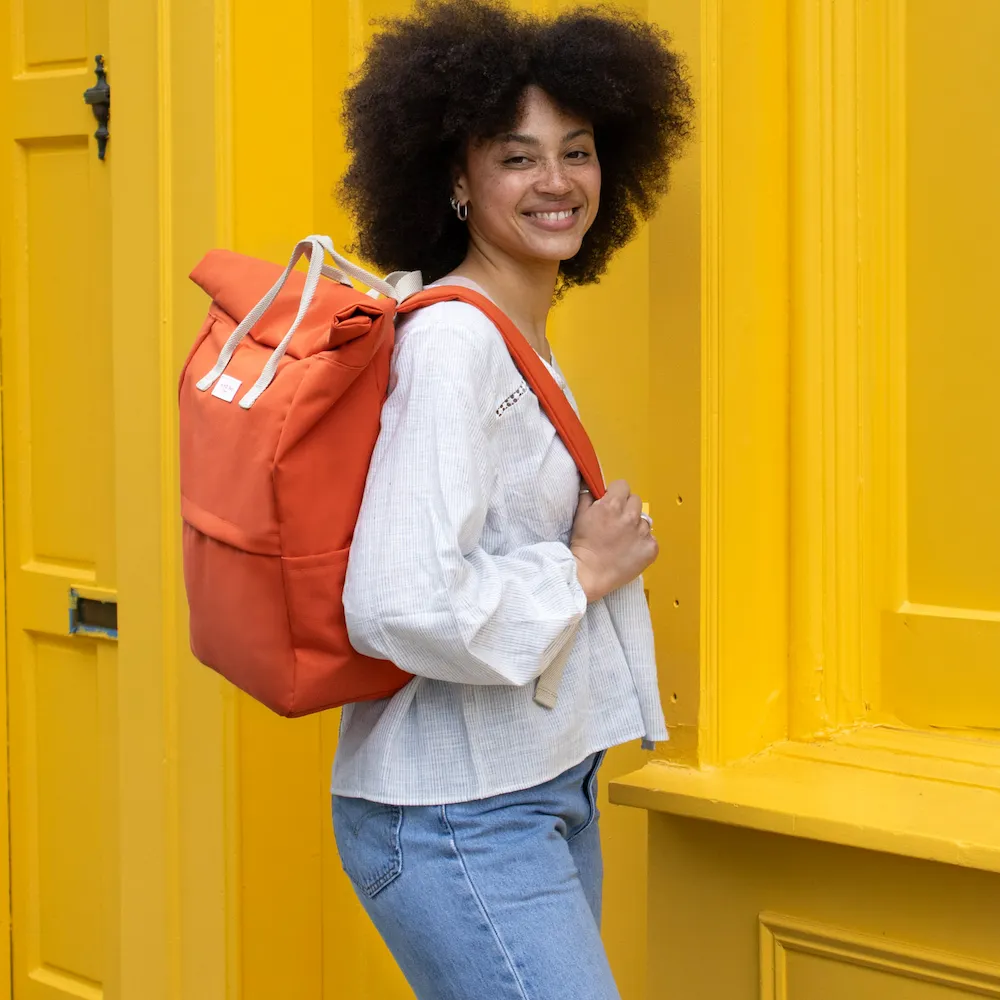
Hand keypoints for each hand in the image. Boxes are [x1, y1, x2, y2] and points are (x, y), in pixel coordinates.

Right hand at [569, 479, 658, 601]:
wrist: (589, 573)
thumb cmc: (583, 546)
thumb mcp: (579, 515)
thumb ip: (588, 496)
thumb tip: (592, 486)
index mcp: (612, 505)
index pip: (622, 485)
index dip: (616, 493)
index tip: (612, 502)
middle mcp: (630, 516)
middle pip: (635, 500)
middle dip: (626, 508)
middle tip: (616, 522)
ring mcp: (642, 533)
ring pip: (644, 520)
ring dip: (635, 526)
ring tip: (622, 539)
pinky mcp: (650, 548)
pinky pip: (651, 539)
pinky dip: (643, 543)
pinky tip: (630, 550)